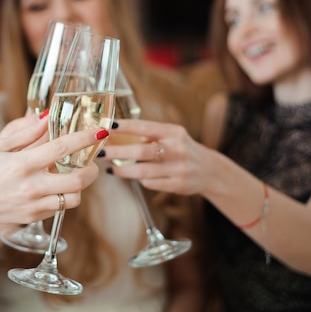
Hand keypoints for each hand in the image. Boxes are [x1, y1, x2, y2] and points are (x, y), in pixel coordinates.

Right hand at [0, 113, 103, 224]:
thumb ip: (25, 132)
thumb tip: (47, 116)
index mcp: (22, 164)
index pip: (62, 148)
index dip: (85, 139)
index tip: (99, 132)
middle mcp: (30, 187)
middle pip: (77, 181)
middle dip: (91, 169)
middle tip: (90, 161)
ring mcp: (32, 205)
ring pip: (73, 199)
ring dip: (79, 186)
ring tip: (73, 175)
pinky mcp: (31, 217)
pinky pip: (58, 208)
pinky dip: (63, 196)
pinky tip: (55, 187)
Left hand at [98, 118, 215, 195]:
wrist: (210, 170)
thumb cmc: (181, 149)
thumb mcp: (172, 135)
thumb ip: (150, 135)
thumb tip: (117, 133)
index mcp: (173, 132)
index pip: (146, 127)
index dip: (126, 127)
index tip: (108, 126)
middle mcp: (177, 149)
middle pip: (142, 151)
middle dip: (118, 151)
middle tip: (101, 152)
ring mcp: (179, 168)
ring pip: (144, 171)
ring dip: (123, 170)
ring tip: (109, 168)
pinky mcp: (178, 185)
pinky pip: (151, 183)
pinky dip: (139, 179)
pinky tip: (131, 176)